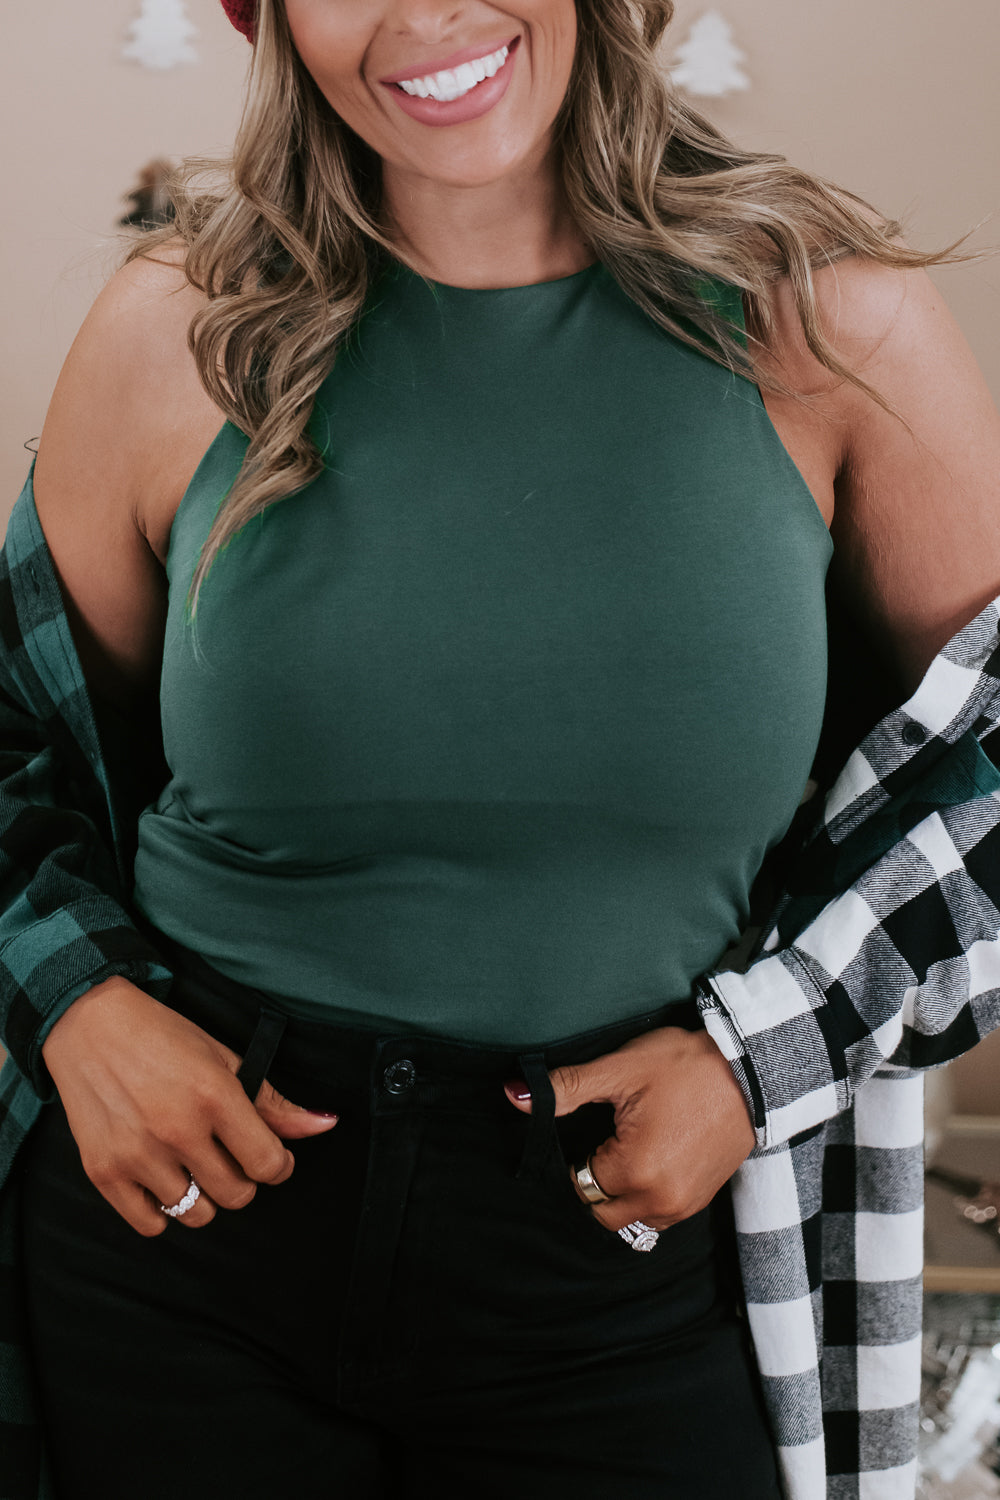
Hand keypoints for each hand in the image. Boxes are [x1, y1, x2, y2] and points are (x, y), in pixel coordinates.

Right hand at [41, 977, 337, 1235]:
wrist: (89, 1025)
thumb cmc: (162, 1036)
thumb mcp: (223, 1057)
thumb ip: (272, 1101)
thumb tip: (324, 1125)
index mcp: (214, 1095)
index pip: (268, 1163)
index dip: (279, 1166)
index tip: (271, 1158)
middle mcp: (177, 1129)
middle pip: (236, 1194)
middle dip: (242, 1179)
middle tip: (227, 1155)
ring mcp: (138, 1154)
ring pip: (196, 1214)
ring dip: (203, 1196)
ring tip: (192, 1164)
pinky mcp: (104, 1172)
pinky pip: (152, 1224)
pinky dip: (163, 1211)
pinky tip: (163, 1179)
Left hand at [505, 1026, 755, 1231]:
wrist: (753, 1069)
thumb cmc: (686, 1065)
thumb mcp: (620, 1069)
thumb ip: (565, 1088)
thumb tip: (513, 1094)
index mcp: (635, 1172)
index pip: (579, 1186)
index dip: (572, 1160)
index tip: (584, 1131)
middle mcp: (661, 1201)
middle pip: (602, 1211)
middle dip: (593, 1183)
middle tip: (601, 1140)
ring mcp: (685, 1205)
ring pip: (631, 1216)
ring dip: (620, 1192)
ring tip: (626, 1146)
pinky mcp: (703, 1199)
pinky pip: (660, 1213)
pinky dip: (647, 1193)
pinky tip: (651, 1155)